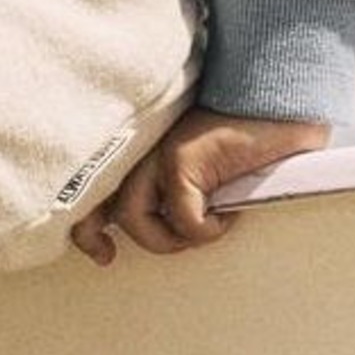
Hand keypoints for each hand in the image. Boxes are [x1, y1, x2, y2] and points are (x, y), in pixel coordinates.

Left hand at [69, 107, 329, 265]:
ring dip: (168, 239)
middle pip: (94, 196)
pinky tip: (227, 215)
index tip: (100, 248)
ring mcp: (156, 150)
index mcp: (138, 144)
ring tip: (202, 227)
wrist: (269, 99)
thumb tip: (160, 223)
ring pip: (132, 217)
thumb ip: (166, 181)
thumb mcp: (192, 158)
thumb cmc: (235, 131)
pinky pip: (184, 219)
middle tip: (106, 255)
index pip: (94, 179)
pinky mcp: (182, 158)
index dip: (85, 218)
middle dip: (91, 234)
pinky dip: (207, 230)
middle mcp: (138, 145)